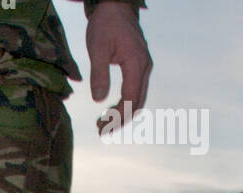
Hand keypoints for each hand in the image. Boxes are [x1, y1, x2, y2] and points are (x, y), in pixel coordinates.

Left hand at [87, 3, 152, 132]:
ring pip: (137, 99)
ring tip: (103, 124)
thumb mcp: (97, 48)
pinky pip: (135, 91)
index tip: (102, 127)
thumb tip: (98, 99)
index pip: (130, 99)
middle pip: (137, 103)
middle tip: (100, 130)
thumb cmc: (105, 24)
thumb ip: (99, 74)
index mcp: (136, 63)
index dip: (117, 117)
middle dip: (120, 120)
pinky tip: (110, 110)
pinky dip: (124, 104)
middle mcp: (144, 67)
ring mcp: (144, 67)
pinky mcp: (139, 66)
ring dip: (122, 114)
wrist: (115, 5)